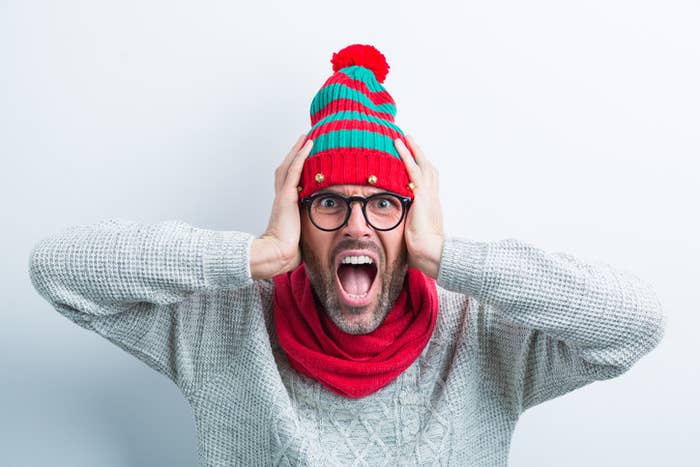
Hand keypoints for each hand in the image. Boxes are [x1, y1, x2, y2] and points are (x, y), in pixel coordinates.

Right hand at [250, 134, 312, 279]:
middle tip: (305, 139)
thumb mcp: (301, 236)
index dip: (296, 167)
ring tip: (307, 136)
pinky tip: (307, 144)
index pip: (290, 180)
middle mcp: (282, 197)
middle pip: (287, 167)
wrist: (277, 255)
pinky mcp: (286, 196)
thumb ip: (308, 229)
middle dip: (295, 153)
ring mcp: (283, 195)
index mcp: (285, 205)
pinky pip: (294, 170)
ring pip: (290, 165)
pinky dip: (300, 156)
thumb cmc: (288, 251)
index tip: (305, 157)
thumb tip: (322, 235)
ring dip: (298, 149)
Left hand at [394, 135, 443, 278]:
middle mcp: (432, 197)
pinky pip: (413, 169)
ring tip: (403, 137)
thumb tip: (396, 237)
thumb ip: (407, 229)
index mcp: (431, 206)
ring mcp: (428, 194)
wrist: (431, 253)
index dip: (422, 169)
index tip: (416, 160)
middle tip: (410, 140)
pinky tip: (399, 145)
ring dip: (412, 149)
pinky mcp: (421, 195)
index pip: (428, 182)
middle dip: (419, 154)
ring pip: (421, 165)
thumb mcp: (413, 235)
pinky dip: (406, 155)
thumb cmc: (423, 251)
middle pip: (428, 168)